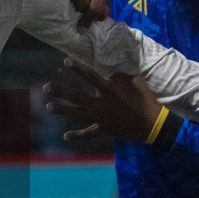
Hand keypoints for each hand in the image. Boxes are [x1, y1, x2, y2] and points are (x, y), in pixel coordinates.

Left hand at [44, 58, 161, 142]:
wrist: (153, 123)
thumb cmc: (146, 100)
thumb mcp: (137, 81)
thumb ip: (123, 73)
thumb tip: (114, 63)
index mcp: (110, 90)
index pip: (91, 76)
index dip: (78, 68)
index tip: (65, 61)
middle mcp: (103, 104)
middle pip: (78, 96)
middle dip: (61, 92)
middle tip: (46, 87)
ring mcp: (102, 118)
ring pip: (78, 113)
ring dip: (63, 110)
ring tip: (48, 107)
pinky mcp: (105, 129)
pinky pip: (89, 134)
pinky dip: (77, 136)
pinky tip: (65, 136)